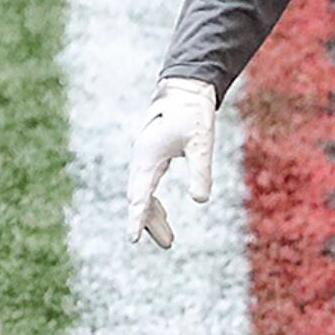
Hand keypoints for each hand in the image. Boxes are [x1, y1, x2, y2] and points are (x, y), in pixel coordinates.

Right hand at [124, 76, 217, 246]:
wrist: (184, 89)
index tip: (132, 239)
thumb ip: (201, 171)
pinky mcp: (151, 157)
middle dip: (149, 222)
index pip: (140, 195)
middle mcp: (141, 159)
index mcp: (148, 156)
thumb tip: (199, 201)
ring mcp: (144, 159)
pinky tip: (164, 216)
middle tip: (168, 244)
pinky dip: (153, 203)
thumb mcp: (201, 143)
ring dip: (153, 216)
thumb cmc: (192, 114)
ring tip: (169, 240)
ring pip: (142, 194)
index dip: (136, 218)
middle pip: (139, 199)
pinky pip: (147, 186)